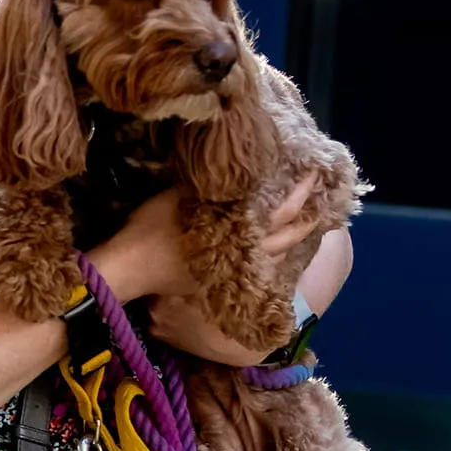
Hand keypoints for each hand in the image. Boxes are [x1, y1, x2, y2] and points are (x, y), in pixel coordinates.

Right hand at [140, 174, 329, 364]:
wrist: (131, 269)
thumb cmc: (153, 229)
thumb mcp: (179, 195)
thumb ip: (209, 185)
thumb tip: (229, 170)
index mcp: (238, 229)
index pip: (281, 211)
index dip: (300, 193)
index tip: (314, 174)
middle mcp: (244, 253)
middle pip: (288, 239)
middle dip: (306, 221)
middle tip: (320, 204)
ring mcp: (235, 271)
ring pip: (276, 257)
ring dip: (291, 239)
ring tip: (301, 223)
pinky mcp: (222, 280)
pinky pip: (257, 265)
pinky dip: (270, 252)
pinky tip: (270, 246)